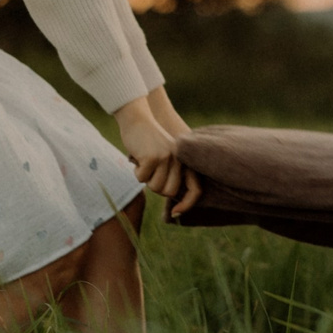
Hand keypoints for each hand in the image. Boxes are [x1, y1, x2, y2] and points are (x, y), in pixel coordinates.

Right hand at [115, 98, 200, 216]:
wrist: (137, 118)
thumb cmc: (149, 140)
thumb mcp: (166, 155)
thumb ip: (172, 171)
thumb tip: (171, 195)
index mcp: (186, 160)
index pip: (196, 189)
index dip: (188, 204)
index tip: (176, 213)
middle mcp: (180, 160)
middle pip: (169, 192)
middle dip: (156, 187)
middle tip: (149, 172)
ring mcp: (167, 158)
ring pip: (155, 187)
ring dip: (145, 178)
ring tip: (144, 162)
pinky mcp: (153, 158)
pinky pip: (142, 178)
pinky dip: (136, 171)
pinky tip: (138, 157)